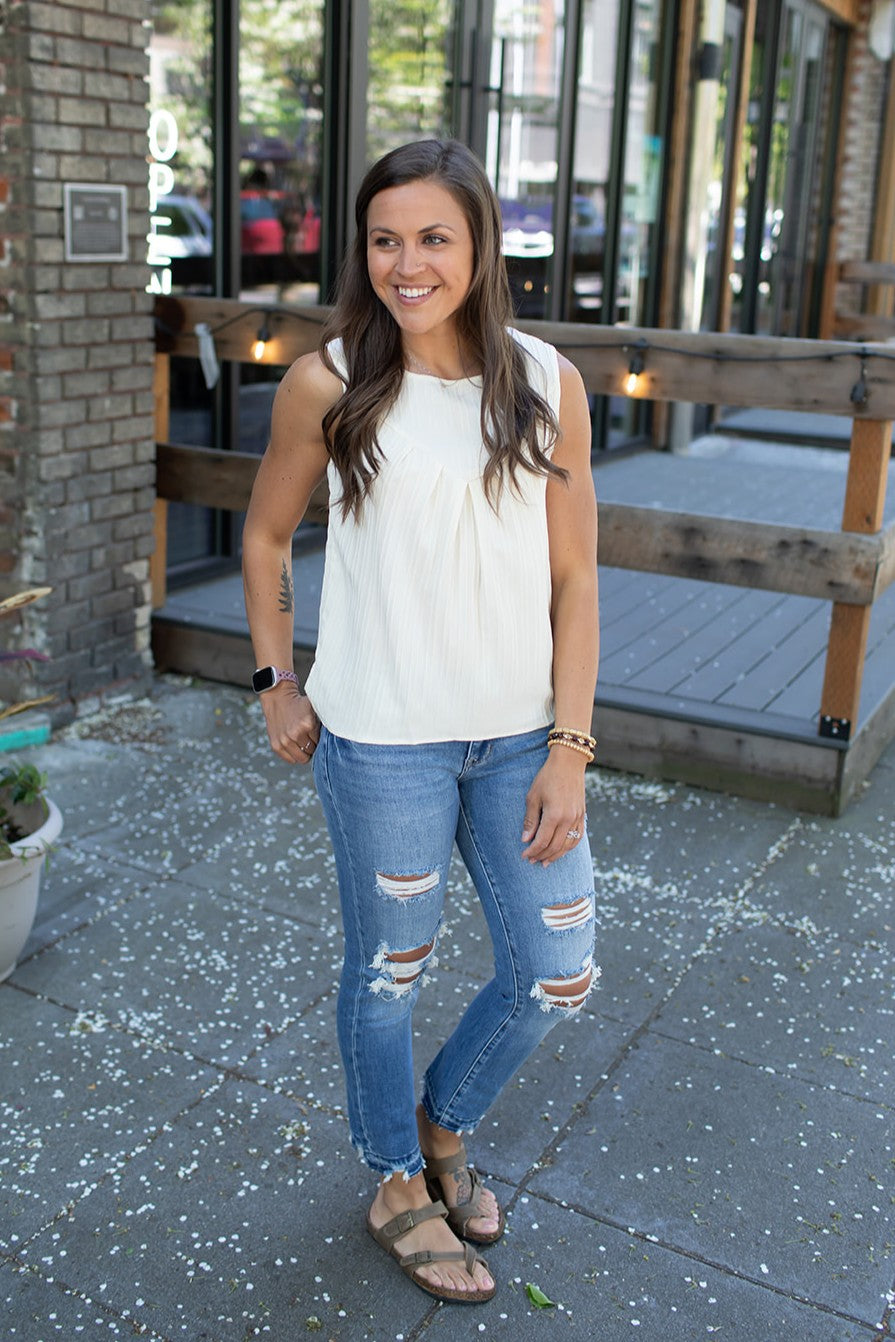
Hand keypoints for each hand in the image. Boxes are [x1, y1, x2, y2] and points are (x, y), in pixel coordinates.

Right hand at [260, 684, 319, 764]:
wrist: (278, 698)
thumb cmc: (298, 703)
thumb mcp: (315, 707)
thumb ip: (325, 720)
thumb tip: (336, 734)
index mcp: (307, 724)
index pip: (320, 742)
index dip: (319, 738)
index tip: (316, 733)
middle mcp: (295, 734)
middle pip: (312, 751)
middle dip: (312, 745)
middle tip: (308, 737)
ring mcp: (285, 741)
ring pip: (302, 758)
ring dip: (303, 751)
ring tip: (301, 742)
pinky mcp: (276, 745)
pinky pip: (290, 759)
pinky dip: (293, 755)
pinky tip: (293, 745)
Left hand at [521, 749, 586, 865]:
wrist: (569, 763)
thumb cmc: (547, 777)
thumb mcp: (533, 796)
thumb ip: (530, 820)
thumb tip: (526, 840)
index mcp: (554, 815)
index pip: (542, 841)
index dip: (532, 851)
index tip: (524, 855)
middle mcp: (568, 819)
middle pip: (555, 846)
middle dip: (542, 856)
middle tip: (532, 861)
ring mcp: (577, 818)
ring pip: (568, 845)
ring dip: (556, 855)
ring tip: (545, 861)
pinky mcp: (582, 816)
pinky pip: (577, 838)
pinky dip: (569, 847)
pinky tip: (561, 851)